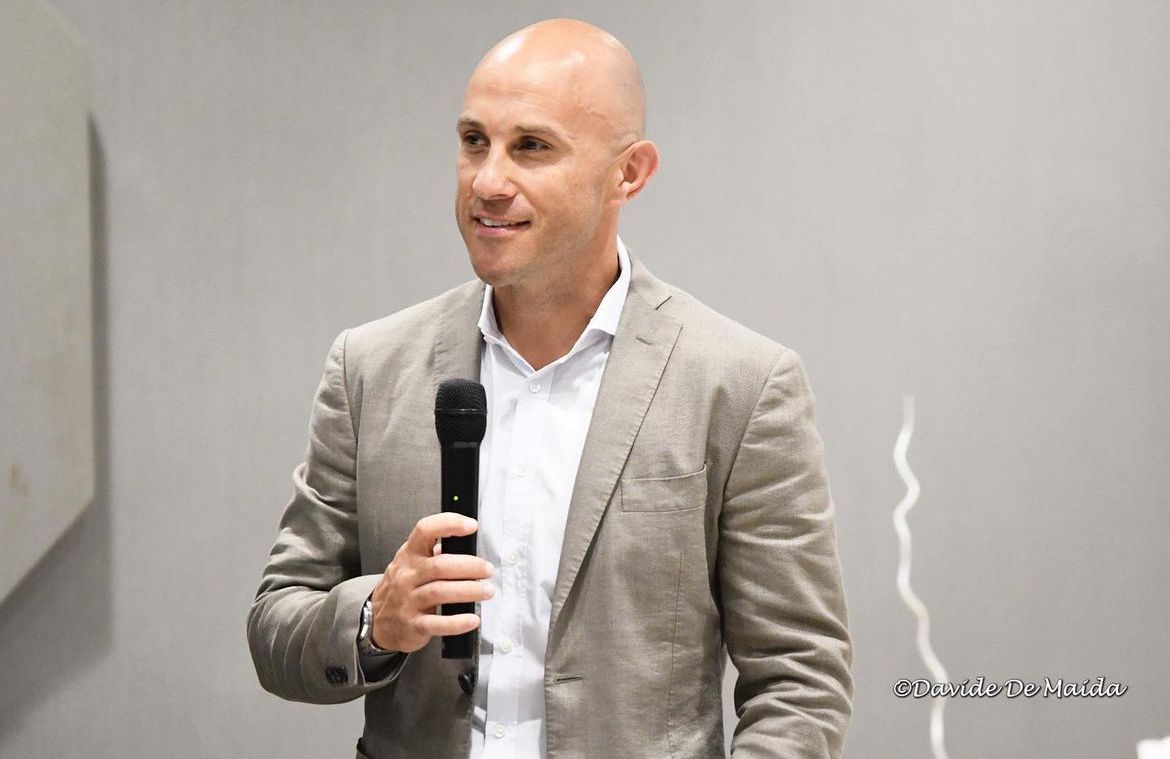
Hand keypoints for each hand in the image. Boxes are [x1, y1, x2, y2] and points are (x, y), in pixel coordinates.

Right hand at [369, 513, 494, 652]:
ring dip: (469, 591)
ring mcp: (408, 601)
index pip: (425, 530)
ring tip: (487, 591)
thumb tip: (467, 546)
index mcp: (409, 555)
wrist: (378, 622)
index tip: (471, 526)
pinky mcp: (413, 625)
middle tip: (487, 569)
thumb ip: (435, 553)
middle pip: (440, 565)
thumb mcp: (411, 564)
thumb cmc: (401, 589)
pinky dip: (458, 622)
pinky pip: (437, 623)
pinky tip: (472, 619)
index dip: (449, 524)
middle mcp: (407, 576)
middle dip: (470, 566)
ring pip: (440, 592)